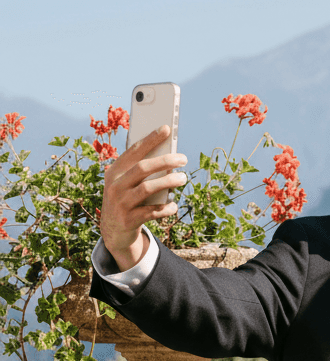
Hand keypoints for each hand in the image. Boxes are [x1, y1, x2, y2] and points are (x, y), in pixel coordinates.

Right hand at [99, 127, 187, 270]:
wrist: (113, 231)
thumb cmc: (127, 199)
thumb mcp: (127, 183)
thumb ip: (142, 171)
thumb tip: (169, 157)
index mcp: (114, 172)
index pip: (133, 151)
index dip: (150, 139)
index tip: (166, 128)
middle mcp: (115, 186)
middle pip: (142, 168)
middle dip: (165, 161)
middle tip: (183, 158)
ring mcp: (120, 204)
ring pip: (148, 188)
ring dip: (169, 182)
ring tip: (184, 178)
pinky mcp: (128, 220)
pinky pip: (152, 212)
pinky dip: (166, 208)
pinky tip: (174, 205)